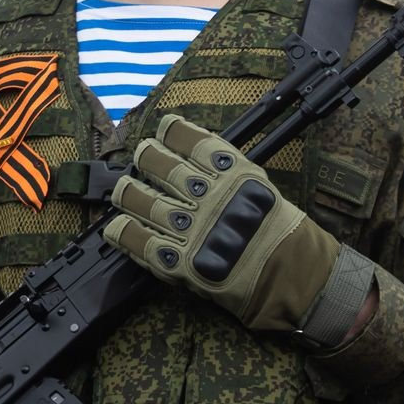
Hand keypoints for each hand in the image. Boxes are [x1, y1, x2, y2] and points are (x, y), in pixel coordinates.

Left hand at [104, 114, 345, 339]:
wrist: (288, 272)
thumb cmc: (278, 229)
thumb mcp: (257, 183)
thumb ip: (225, 166)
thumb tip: (193, 147)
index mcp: (227, 173)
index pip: (188, 140)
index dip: (170, 132)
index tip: (163, 130)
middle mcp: (204, 195)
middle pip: (159, 165)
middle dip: (146, 157)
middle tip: (142, 156)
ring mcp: (188, 228)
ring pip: (143, 201)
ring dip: (127, 193)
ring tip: (123, 189)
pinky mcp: (178, 261)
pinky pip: (141, 243)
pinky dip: (124, 233)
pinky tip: (116, 227)